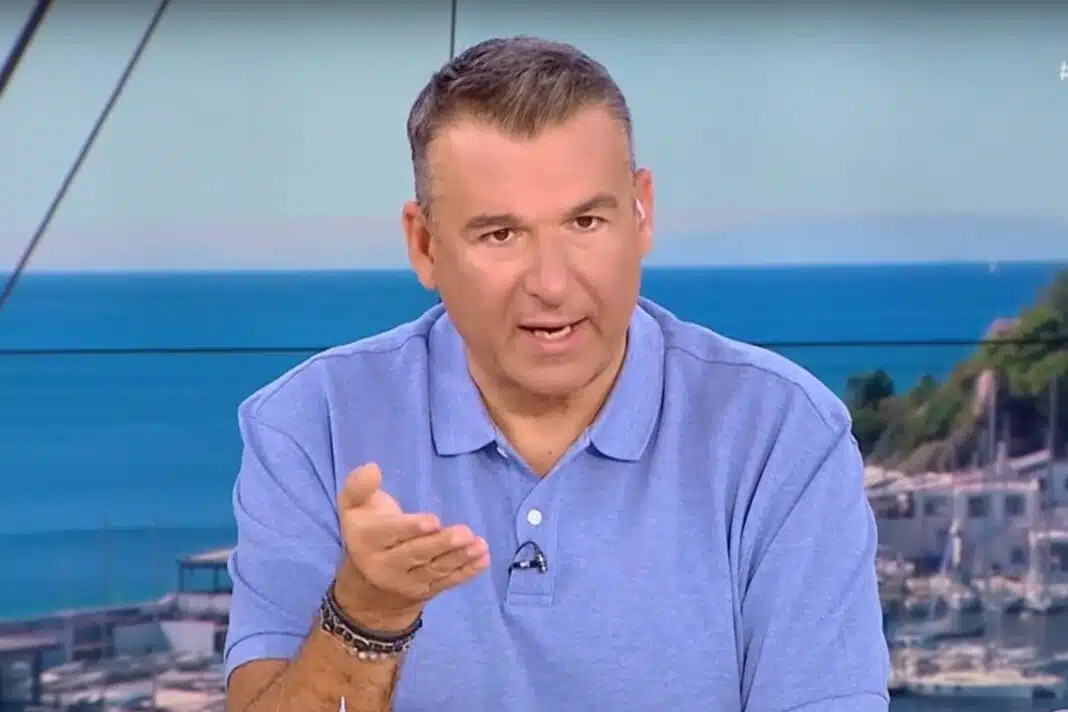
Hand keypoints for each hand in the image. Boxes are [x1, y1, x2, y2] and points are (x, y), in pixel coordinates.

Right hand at [334, 463, 489, 629]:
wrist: (369, 582)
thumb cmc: (368, 529)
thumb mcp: (354, 506)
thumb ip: (359, 486)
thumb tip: (372, 468)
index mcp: (366, 541)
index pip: (389, 534)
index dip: (410, 528)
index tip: (434, 521)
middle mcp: (385, 566)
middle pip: (415, 554)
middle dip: (441, 544)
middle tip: (464, 533)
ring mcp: (407, 582)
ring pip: (434, 569)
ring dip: (459, 558)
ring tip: (479, 545)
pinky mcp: (426, 590)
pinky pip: (447, 582)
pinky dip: (466, 572)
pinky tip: (483, 560)